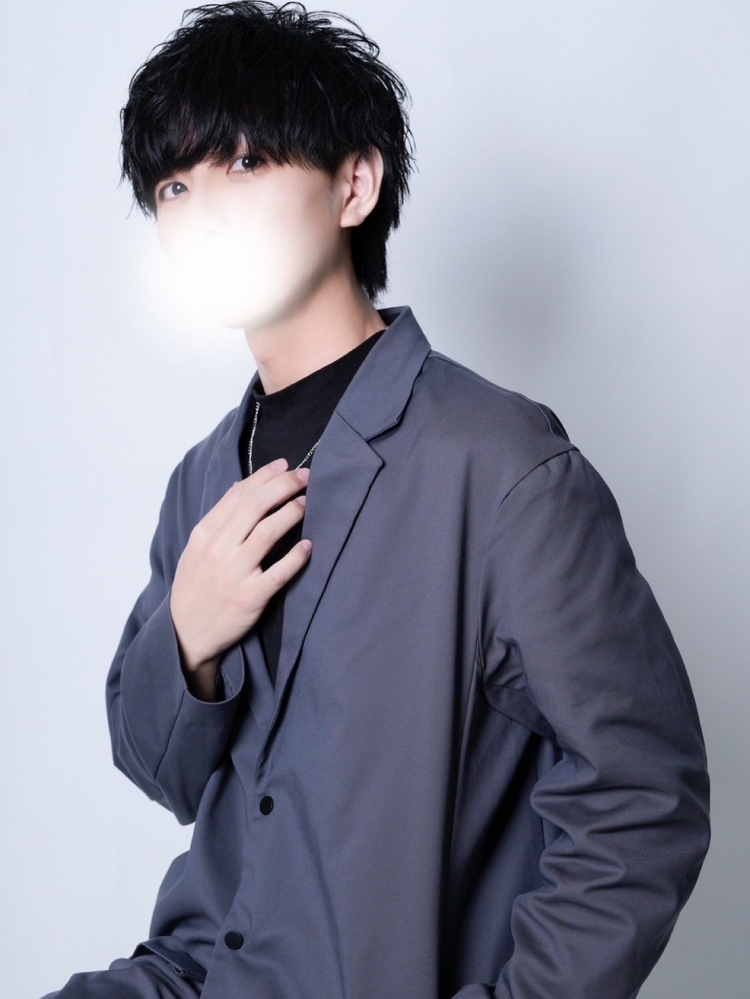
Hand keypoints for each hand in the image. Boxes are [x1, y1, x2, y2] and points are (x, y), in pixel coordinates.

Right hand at [169, 457, 311, 696]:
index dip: (265, 476)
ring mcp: (234, 573)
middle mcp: (218, 550)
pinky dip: (296, 557)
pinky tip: (309, 546)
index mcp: (205, 534)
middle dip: (284, 486)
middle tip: (306, 477)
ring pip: (268, 532)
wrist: (186, 635)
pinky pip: (279, 572)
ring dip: (292, 512)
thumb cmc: (196, 588)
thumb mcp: (196, 549)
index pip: (239, 495)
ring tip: (308, 502)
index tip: (285, 465)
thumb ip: (219, 519)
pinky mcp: (250, 597)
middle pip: (256, 506)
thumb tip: (243, 486)